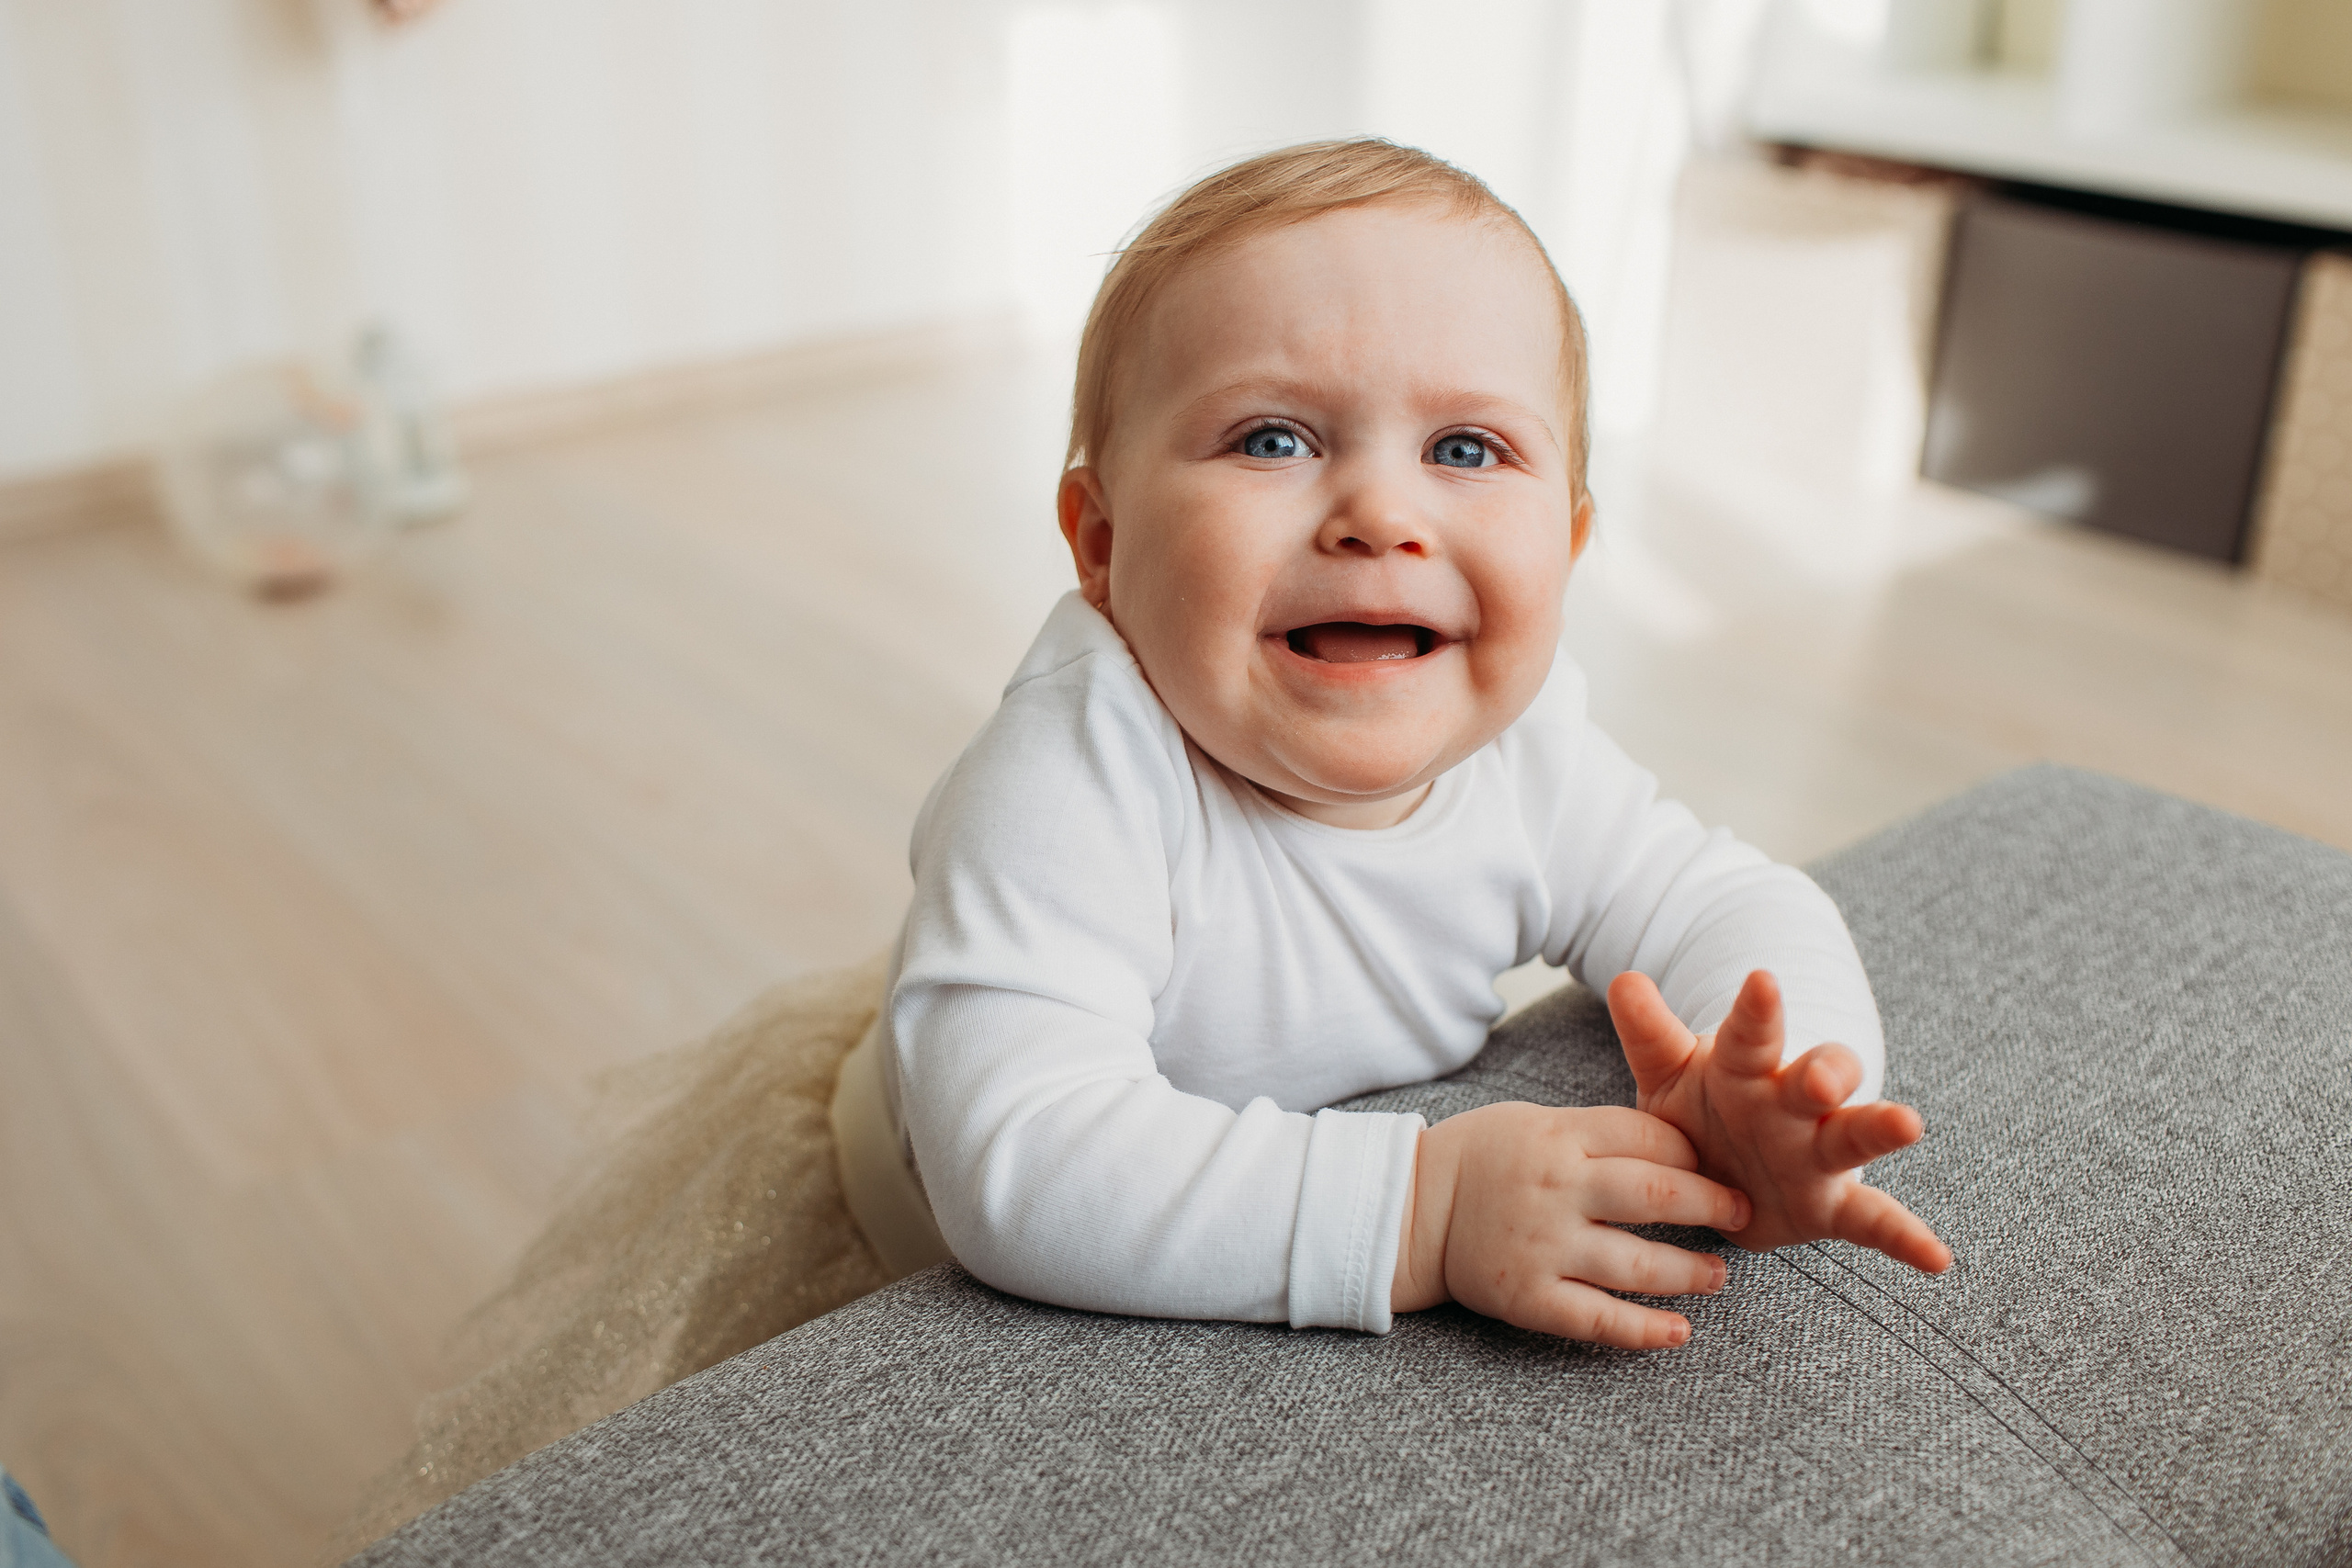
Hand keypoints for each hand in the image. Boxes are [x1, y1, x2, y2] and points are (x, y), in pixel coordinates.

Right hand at [1391, 1101, 1753, 1348]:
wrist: (1409, 1208)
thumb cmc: (1478, 1157)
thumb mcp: (1532, 1120)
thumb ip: (1594, 1133)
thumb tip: (1674, 1150)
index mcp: (1559, 1136)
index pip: (1650, 1138)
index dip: (1693, 1154)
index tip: (1712, 1166)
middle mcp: (1557, 1189)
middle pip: (1658, 1194)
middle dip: (1713, 1204)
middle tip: (1740, 1214)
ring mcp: (1544, 1246)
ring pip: (1639, 1263)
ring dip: (1691, 1272)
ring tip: (1717, 1276)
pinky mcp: (1529, 1296)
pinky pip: (1598, 1318)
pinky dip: (1644, 1330)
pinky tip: (1679, 1332)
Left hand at [1607, 969, 1951, 1272]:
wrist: (1721, 1169)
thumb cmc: (1700, 1106)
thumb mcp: (1668, 1073)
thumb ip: (1650, 1033)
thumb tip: (1622, 979)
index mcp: (1747, 1066)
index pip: (1752, 1033)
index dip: (1757, 1010)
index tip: (1762, 981)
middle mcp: (1792, 1103)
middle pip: (1820, 1075)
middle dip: (1826, 1071)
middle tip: (1822, 1076)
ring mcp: (1816, 1153)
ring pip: (1853, 1135)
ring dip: (1879, 1128)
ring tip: (1909, 1124)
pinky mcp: (1830, 1204)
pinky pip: (1872, 1220)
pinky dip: (1904, 1238)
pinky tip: (1935, 1258)